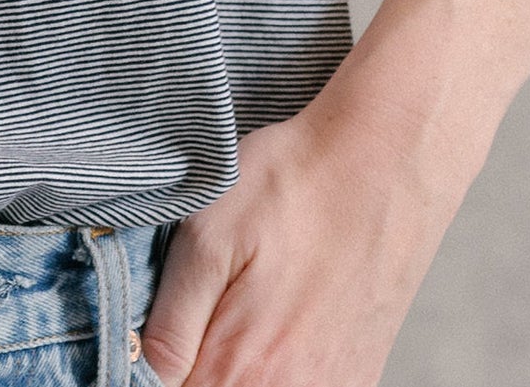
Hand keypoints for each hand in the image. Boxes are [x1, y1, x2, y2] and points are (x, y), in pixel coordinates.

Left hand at [135, 92, 477, 386]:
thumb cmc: (292, 187)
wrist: (384, 162)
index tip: (162, 337)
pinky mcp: (358, 380)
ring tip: (246, 309)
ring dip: (240, 369)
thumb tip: (145, 373)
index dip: (153, 373)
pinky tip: (280, 325)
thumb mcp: (205, 236)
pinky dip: (279, 371)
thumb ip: (169, 324)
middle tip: (204, 311)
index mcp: (238, 371)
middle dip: (198, 368)